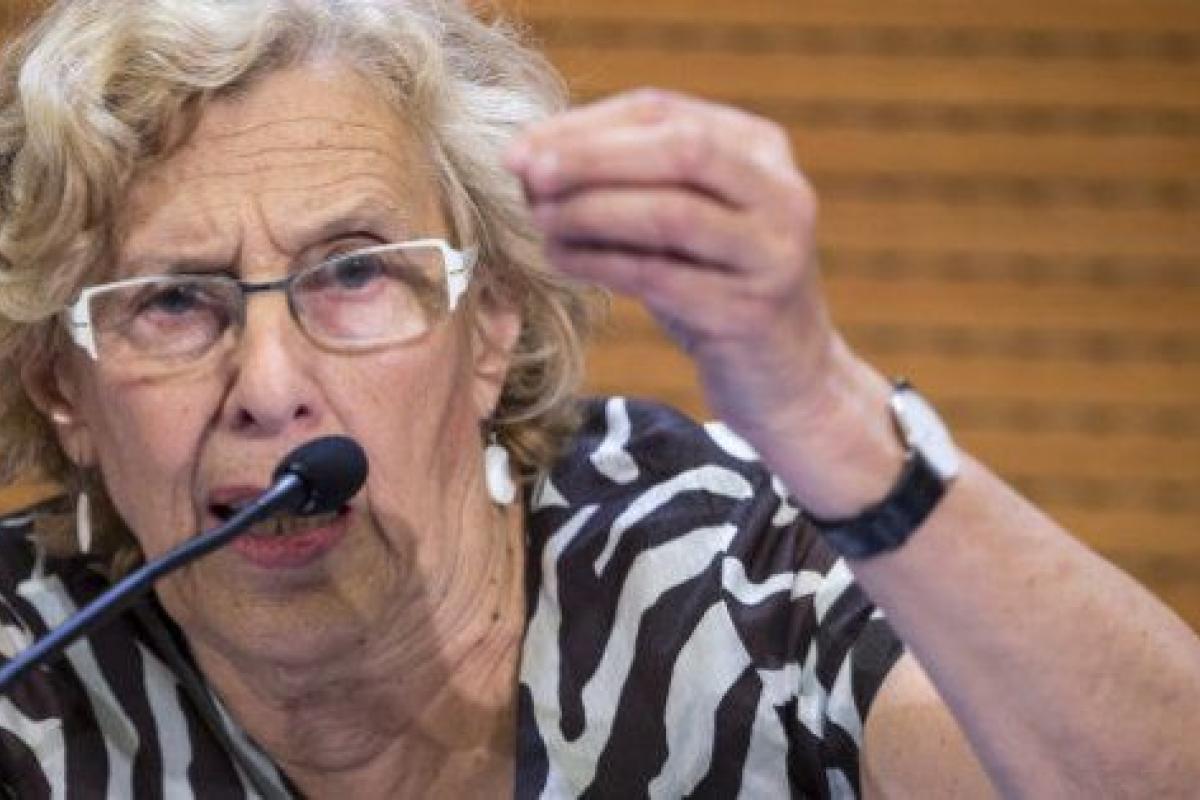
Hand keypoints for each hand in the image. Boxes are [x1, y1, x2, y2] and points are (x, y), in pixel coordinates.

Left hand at [506, 89, 849, 454]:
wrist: (786, 375)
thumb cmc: (714, 284)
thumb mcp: (682, 220)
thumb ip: (625, 182)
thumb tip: (527, 160)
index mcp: (761, 148)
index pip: (663, 112)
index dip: (584, 126)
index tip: (520, 149)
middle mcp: (781, 193)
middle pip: (679, 150)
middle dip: (592, 158)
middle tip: (527, 174)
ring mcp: (773, 254)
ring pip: (672, 213)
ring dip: (592, 212)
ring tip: (540, 221)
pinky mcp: (750, 313)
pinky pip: (662, 278)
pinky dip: (602, 263)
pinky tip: (562, 260)